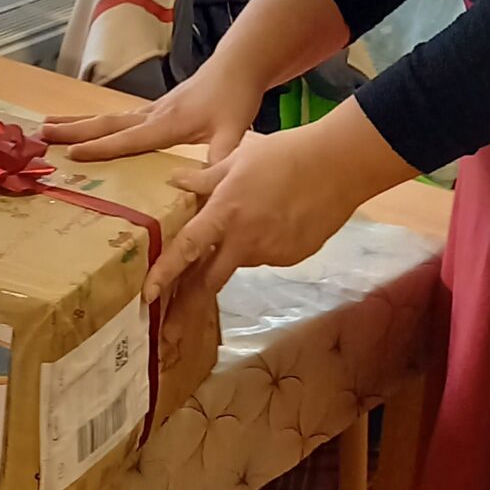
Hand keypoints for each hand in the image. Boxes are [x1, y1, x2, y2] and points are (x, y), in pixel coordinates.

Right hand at [42, 63, 263, 167]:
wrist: (237, 66)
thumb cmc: (235, 98)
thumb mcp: (234, 131)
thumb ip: (222, 158)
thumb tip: (211, 188)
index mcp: (167, 124)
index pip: (128, 139)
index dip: (101, 148)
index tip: (70, 155)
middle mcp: (151, 115)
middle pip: (105, 124)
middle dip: (72, 131)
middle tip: (39, 134)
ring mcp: (149, 110)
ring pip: (105, 118)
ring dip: (75, 124)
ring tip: (44, 126)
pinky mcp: (152, 109)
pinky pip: (116, 118)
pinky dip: (93, 123)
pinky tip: (79, 126)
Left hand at [147, 100, 415, 305]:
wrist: (341, 165)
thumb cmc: (287, 153)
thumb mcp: (239, 158)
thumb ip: (205, 178)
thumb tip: (176, 183)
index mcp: (226, 213)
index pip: (188, 249)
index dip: (165, 274)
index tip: (148, 297)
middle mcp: (245, 240)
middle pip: (209, 282)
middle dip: (187, 311)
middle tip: (170, 336)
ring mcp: (271, 252)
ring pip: (240, 260)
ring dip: (233, 253)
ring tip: (257, 216)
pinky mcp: (292, 257)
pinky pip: (266, 255)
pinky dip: (262, 243)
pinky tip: (278, 218)